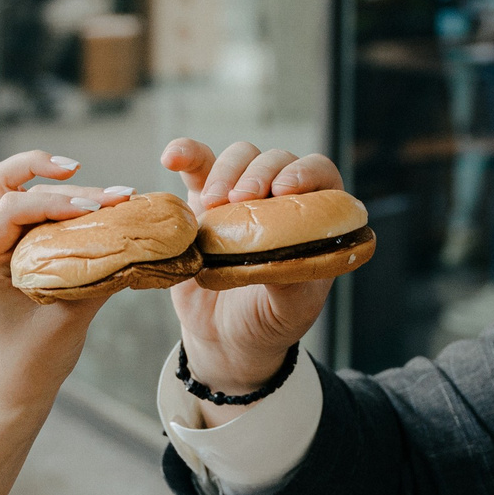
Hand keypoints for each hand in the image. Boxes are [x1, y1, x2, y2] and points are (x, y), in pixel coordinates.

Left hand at [0, 151, 127, 408]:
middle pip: (11, 183)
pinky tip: (101, 210)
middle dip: (61, 180)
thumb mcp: (70, 316)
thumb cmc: (36, 360)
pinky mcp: (15, 249)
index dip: (55, 201)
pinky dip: (68, 206)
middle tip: (111, 192)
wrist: (18, 386)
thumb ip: (97, 274)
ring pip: (24, 190)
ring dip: (69, 190)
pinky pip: (38, 212)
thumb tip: (135, 242)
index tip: (96, 210)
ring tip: (117, 198)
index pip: (11, 206)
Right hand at [161, 139, 343, 404]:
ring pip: (239, 158)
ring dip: (226, 171)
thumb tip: (282, 255)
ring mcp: (241, 197)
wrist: (226, 340)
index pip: (321, 176)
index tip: (285, 189)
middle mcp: (280, 199)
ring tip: (214, 203)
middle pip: (275, 160)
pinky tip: (172, 157)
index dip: (306, 173)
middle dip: (259, 173)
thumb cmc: (270, 322)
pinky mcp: (203, 202)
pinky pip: (197, 167)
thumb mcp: (291, 309)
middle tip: (240, 201)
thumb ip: (292, 280)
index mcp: (315, 218)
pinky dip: (185, 154)